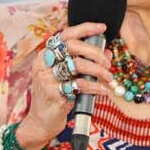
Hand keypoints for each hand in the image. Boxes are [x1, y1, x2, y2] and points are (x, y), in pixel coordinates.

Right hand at [16, 22, 113, 149]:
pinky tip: (103, 91)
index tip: (102, 28)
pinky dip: (95, 87)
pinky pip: (79, 85)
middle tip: (107, 62)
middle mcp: (43, 63)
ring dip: (98, 70)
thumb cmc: (56, 96)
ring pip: (77, 65)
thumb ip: (85, 63)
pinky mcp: (53, 93)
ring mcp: (46, 78)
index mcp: (46, 55)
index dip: (85, 28)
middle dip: (95, 52)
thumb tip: (107, 52)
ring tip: (108, 77)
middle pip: (72, 46)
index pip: (65, 35)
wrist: (41, 121)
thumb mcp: (68, 77)